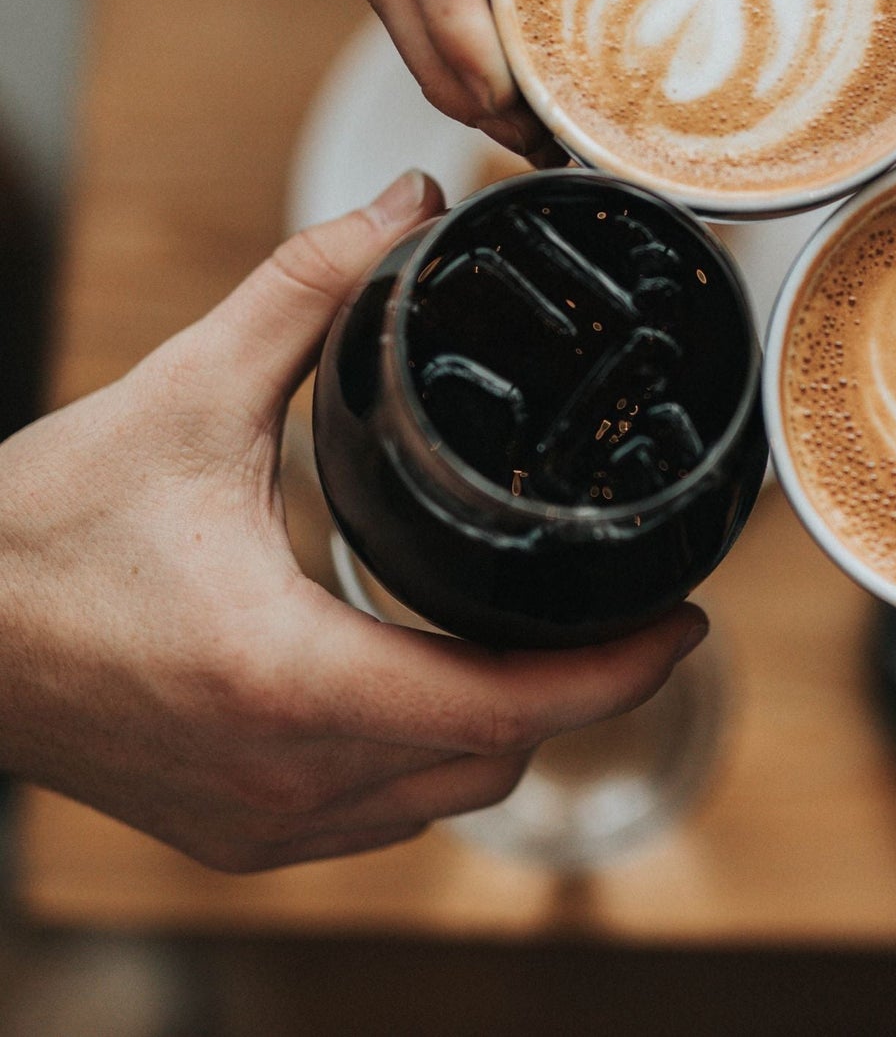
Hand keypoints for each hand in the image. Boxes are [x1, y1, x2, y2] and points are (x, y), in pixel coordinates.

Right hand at [0, 170, 705, 870]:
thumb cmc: (34, 531)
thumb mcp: (182, 392)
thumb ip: (307, 291)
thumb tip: (408, 206)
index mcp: (285, 677)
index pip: (507, 708)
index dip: (617, 672)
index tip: (686, 620)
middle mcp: (283, 776)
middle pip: (496, 759)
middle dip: (578, 690)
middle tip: (622, 607)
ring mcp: (259, 822)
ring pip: (445, 798)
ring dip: (508, 726)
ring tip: (546, 639)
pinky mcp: (234, 833)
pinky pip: (382, 816)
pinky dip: (433, 757)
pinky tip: (435, 686)